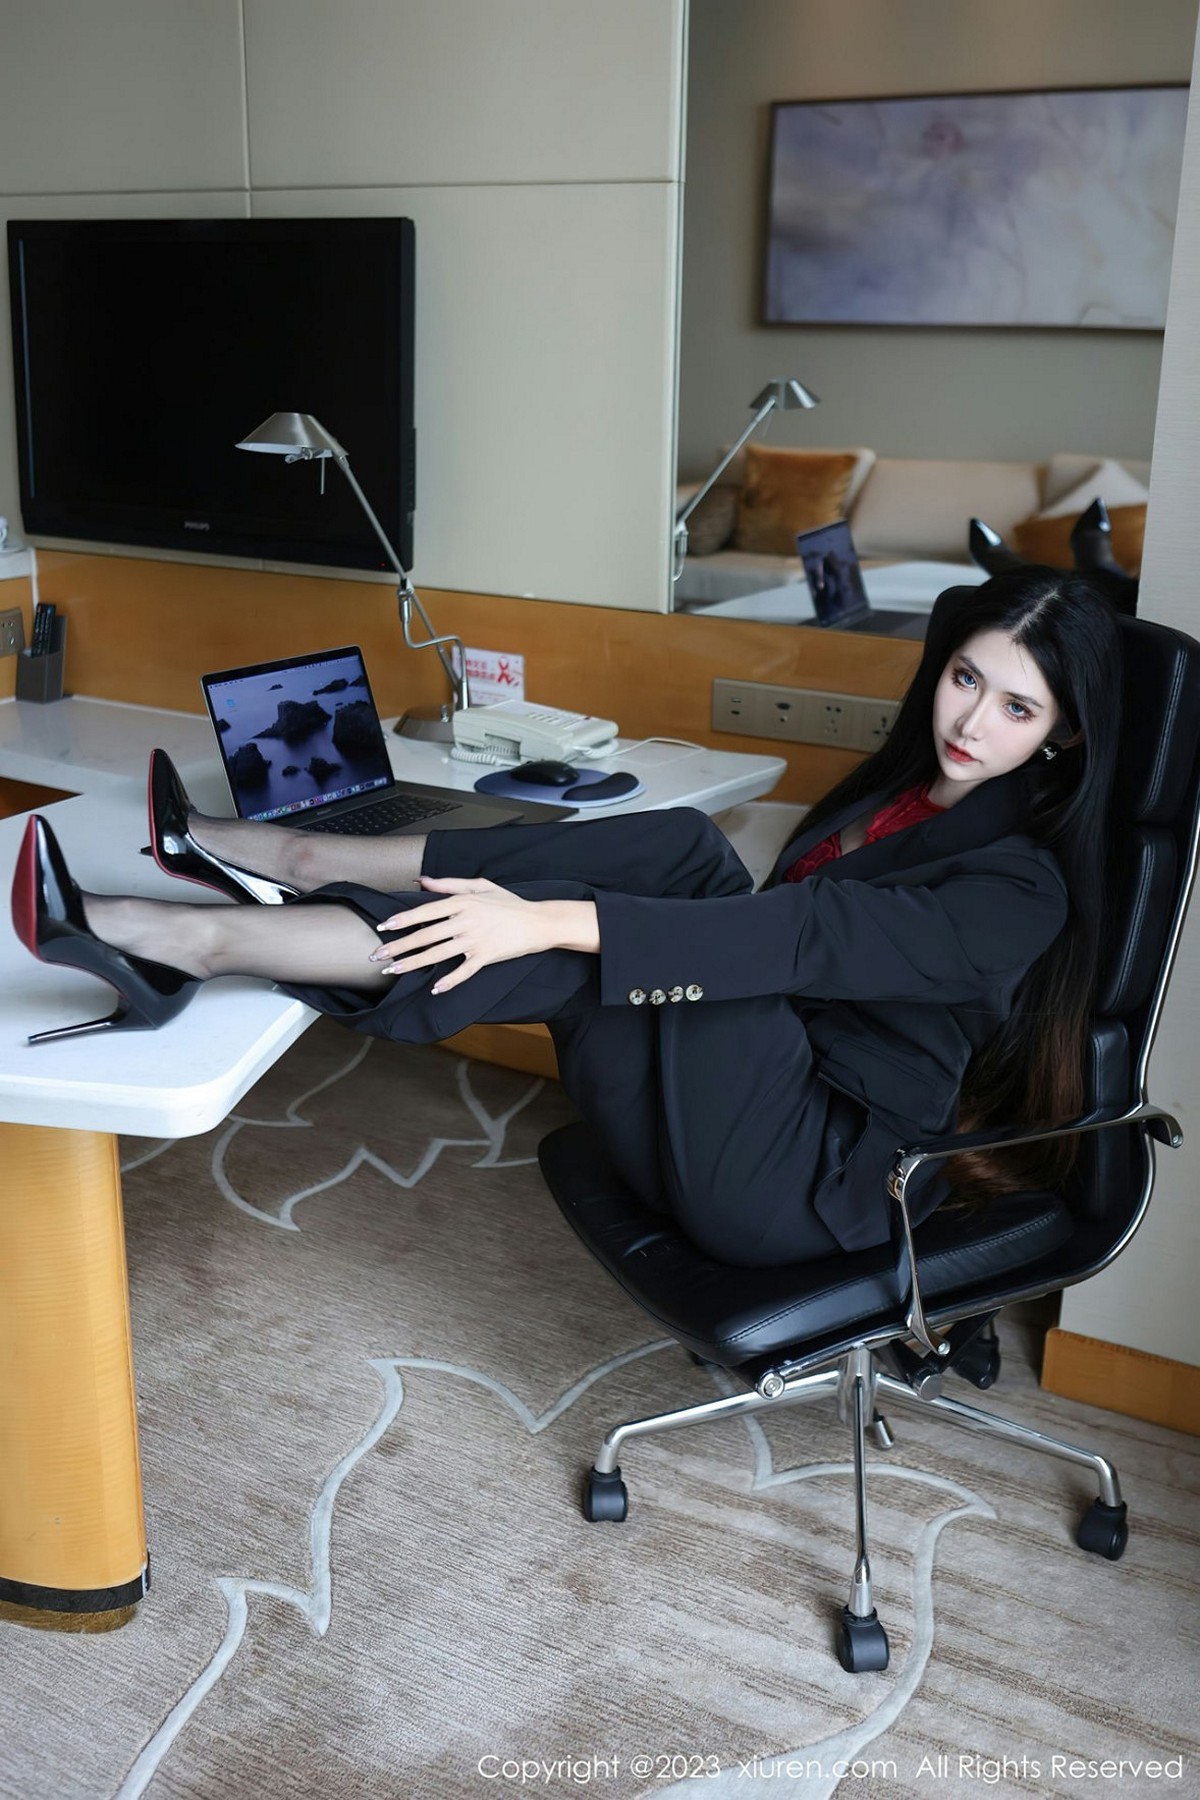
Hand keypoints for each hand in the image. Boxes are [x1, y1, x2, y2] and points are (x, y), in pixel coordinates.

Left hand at [370, 876, 598, 994]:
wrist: (539, 921)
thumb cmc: (509, 903)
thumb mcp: (481, 886)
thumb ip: (449, 884)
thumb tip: (422, 881)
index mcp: (463, 902)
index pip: (425, 911)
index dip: (402, 920)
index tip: (382, 927)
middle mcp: (466, 921)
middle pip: (426, 935)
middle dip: (399, 946)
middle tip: (377, 955)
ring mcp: (476, 940)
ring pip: (438, 953)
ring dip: (413, 963)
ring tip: (394, 970)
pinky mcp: (487, 956)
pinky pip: (464, 971)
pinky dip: (450, 981)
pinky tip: (434, 988)